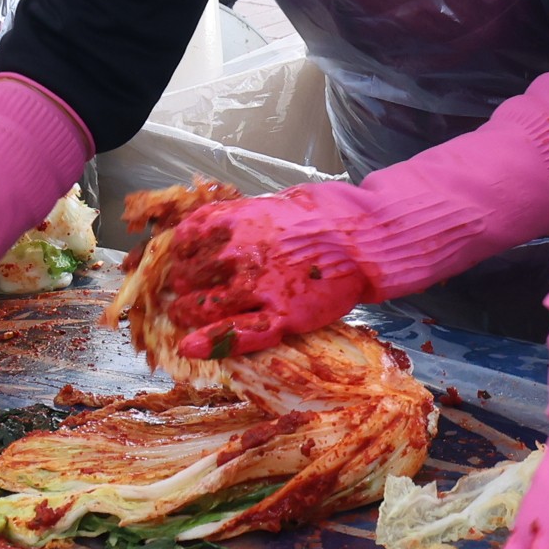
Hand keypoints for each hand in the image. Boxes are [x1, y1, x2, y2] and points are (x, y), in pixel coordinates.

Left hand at [158, 191, 377, 357]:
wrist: (368, 235)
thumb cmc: (327, 214)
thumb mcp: (277, 202)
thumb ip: (245, 216)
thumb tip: (216, 227)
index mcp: (240, 220)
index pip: (188, 238)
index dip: (180, 251)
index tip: (180, 257)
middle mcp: (242, 253)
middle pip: (192, 274)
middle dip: (184, 282)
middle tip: (184, 288)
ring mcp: (262, 287)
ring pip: (207, 305)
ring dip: (188, 311)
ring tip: (182, 313)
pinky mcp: (285, 315)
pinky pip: (241, 333)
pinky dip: (212, 342)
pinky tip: (190, 347)